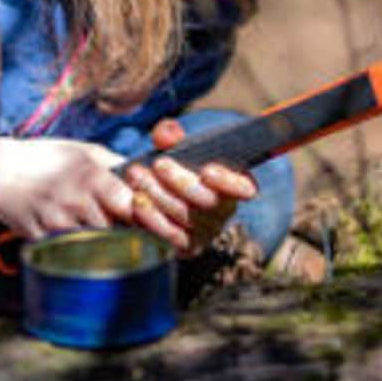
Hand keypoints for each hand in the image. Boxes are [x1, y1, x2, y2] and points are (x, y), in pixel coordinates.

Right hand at [0, 136, 133, 240]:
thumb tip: (143, 176)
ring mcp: (57, 224)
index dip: (139, 214)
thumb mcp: (83, 150)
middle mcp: (76, 201)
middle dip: (120, 230)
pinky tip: (67, 232)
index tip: (140, 215)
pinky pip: (67, 251)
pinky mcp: (41, 240)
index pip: (131, 207)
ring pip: (93, 244)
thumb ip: (115, 163)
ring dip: (97, 240)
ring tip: (90, 227)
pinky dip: (71, 246)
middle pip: (115, 231)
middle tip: (117, 225)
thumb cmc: (44, 158)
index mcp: (91, 176)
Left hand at [120, 118, 256, 254]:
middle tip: (158, 163)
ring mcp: (206, 232)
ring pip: (186, 216)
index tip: (207, 170)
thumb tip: (168, 134)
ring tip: (136, 174)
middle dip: (181, 181)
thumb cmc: (171, 165)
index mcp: (231, 183)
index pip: (245, 188)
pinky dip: (152, 216)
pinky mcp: (186, 246)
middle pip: (209, 201)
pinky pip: (170, 236)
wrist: (150, 191)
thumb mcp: (171, 146)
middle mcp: (223, 211)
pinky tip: (138, 200)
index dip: (230, 182)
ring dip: (159, 194)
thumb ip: (170, 135)